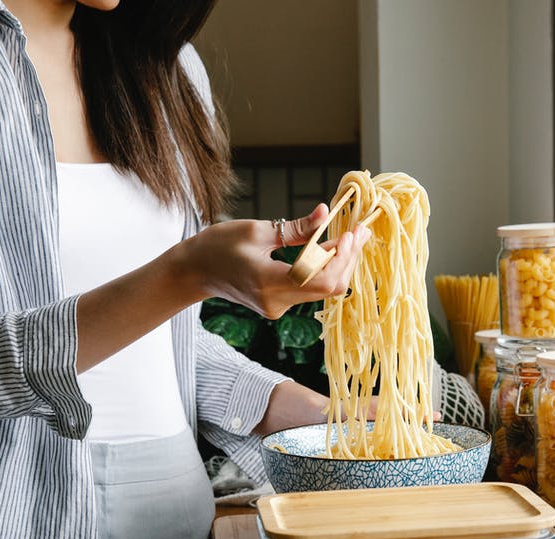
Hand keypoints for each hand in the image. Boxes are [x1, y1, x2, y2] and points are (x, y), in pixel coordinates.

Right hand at [179, 203, 371, 318]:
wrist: (194, 271)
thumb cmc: (218, 246)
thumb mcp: (257, 230)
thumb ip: (296, 228)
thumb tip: (325, 213)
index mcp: (268, 282)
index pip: (321, 278)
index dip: (343, 257)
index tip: (353, 232)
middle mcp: (276, 302)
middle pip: (328, 287)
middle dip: (348, 258)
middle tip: (360, 231)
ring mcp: (278, 308)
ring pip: (323, 290)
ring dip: (339, 264)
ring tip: (352, 237)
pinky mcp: (279, 306)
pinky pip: (311, 289)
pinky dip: (324, 269)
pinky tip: (332, 250)